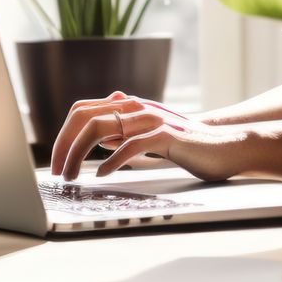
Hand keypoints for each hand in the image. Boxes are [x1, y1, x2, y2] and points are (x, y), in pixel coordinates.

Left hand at [48, 91, 249, 182]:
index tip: (57, 160)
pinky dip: (110, 161)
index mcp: (129, 105)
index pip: (82, 110)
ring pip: (101, 127)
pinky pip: (129, 145)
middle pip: (85, 116)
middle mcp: (136, 106)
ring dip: (79, 154)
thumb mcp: (149, 138)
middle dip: (64, 145)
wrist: (224, 146)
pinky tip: (101, 174)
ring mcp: (151, 119)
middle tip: (58, 171)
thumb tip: (100, 140)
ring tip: (72, 175)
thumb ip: (125, 135)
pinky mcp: (166, 135)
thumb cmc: (185, 146)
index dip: (63, 135)